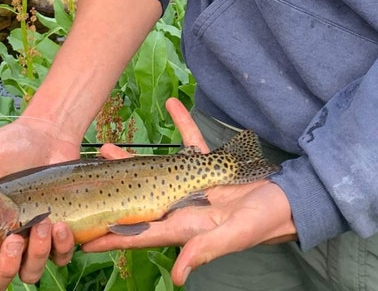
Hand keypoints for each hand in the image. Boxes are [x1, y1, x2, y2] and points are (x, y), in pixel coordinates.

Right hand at [0, 117, 78, 288]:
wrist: (47, 134)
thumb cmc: (7, 145)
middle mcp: (0, 240)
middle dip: (4, 269)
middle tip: (14, 240)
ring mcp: (29, 240)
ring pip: (28, 274)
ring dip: (36, 255)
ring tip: (43, 223)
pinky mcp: (57, 235)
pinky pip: (60, 258)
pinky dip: (61, 247)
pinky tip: (60, 224)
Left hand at [81, 98, 297, 285]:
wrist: (290, 201)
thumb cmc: (265, 222)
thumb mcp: (235, 235)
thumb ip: (205, 250)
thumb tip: (178, 276)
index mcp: (184, 225)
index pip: (141, 232)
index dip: (114, 237)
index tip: (86, 238)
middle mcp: (183, 206)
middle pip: (139, 198)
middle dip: (113, 190)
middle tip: (89, 177)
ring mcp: (194, 184)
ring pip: (157, 170)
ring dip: (134, 159)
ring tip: (110, 146)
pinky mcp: (210, 166)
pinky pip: (191, 142)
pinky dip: (182, 124)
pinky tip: (172, 104)